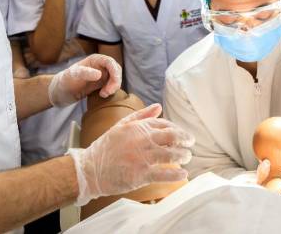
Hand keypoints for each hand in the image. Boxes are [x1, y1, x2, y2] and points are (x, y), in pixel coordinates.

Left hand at [48, 54, 121, 107]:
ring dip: (114, 87)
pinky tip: (102, 95)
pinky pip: (111, 86)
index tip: (113, 84)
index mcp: (95, 60)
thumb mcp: (72, 76)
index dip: (115, 72)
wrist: (59, 93)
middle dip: (116, 81)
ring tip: (103, 94)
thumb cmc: (64, 81)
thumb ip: (85, 73)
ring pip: (115, 78)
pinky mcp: (101, 85)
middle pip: (116, 70)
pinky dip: (110, 91)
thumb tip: (100, 74)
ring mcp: (102, 75)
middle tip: (108, 92)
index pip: (110, 62)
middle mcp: (100, 66)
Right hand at [68, 104, 194, 205]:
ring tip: (186, 157)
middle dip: (185, 140)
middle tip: (190, 143)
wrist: (89, 169)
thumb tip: (158, 106)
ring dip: (183, 156)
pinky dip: (176, 174)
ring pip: (171, 154)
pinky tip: (183, 174)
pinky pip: (164, 173)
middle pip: (172, 137)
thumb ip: (141, 115)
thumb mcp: (121, 126)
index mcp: (138, 127)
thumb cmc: (105, 148)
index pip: (165, 124)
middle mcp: (142, 140)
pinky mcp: (141, 174)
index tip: (181, 134)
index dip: (177, 129)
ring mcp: (143, 157)